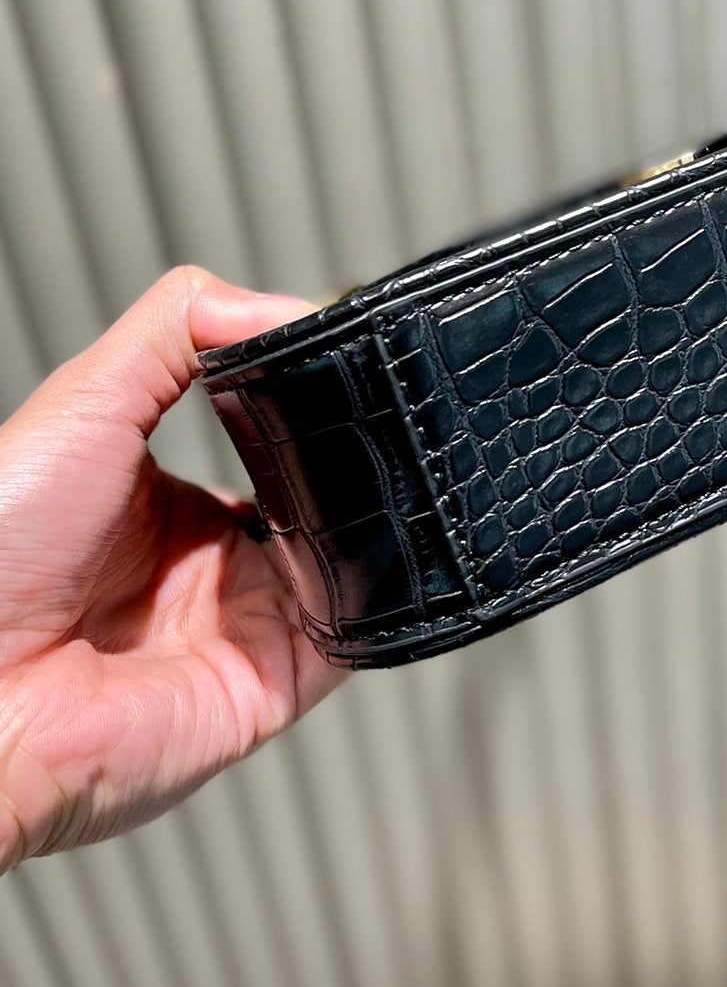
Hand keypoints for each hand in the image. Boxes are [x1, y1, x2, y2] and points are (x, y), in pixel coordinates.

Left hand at [0, 268, 346, 870]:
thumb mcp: (85, 400)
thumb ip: (178, 331)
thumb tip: (284, 302)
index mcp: (166, 509)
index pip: (271, 452)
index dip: (313, 412)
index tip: (352, 367)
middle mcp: (209, 573)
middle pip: (321, 509)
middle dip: (355, 466)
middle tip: (380, 422)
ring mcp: (244, 630)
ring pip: (349, 565)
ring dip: (373, 521)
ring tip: (381, 472)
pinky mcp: (272, 684)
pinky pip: (353, 633)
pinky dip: (376, 592)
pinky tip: (372, 546)